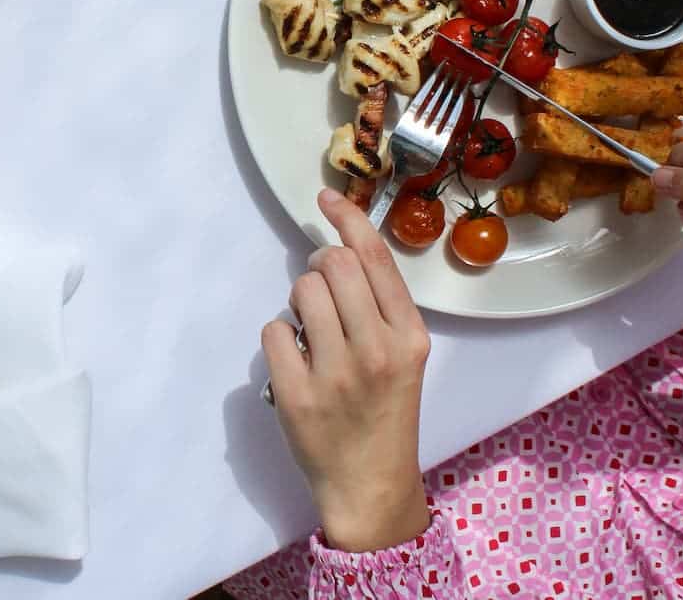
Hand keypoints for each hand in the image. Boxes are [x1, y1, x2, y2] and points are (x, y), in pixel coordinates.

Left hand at [262, 189, 431, 552]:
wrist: (371, 484)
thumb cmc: (385, 412)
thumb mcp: (403, 356)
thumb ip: (379, 307)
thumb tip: (337, 249)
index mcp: (408, 337)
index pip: (375, 259)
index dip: (348, 219)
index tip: (327, 198)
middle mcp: (377, 350)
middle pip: (333, 265)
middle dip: (319, 267)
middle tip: (322, 294)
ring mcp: (336, 374)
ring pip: (301, 291)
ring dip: (299, 301)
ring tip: (312, 332)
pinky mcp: (298, 394)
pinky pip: (274, 330)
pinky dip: (279, 338)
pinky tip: (296, 362)